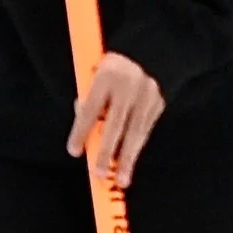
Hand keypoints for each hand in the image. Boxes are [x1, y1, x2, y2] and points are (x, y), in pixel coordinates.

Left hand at [69, 51, 164, 186]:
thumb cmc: (109, 69)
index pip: (91, 109)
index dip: (81, 132)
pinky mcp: (159, 103)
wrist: (147, 52)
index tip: (74, 151)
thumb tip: (85, 135)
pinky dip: (136, 148)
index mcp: (107, 75)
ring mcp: (148, 95)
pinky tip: (129, 164)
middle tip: (98, 173)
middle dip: (107, 151)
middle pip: (116, 124)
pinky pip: (145, 131)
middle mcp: (130, 85)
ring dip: (127, 159)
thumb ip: (87, 102)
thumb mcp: (92, 76)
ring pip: (136, 132)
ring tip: (120, 180)